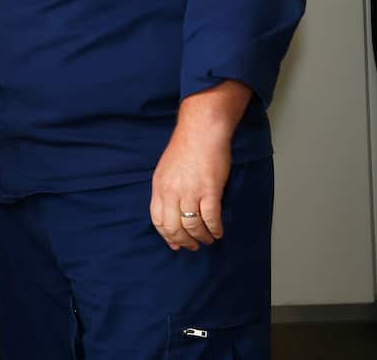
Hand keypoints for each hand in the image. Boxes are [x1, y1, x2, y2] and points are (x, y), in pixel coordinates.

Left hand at [149, 125, 230, 251]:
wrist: (201, 131)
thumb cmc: (186, 148)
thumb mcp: (166, 170)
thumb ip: (166, 191)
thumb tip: (171, 214)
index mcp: (159, 187)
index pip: (158, 220)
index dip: (167, 236)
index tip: (175, 244)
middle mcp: (172, 192)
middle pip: (173, 227)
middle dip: (184, 241)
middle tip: (193, 246)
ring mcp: (190, 191)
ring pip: (192, 226)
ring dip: (201, 237)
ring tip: (208, 239)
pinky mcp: (209, 190)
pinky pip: (211, 218)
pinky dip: (215, 229)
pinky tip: (218, 231)